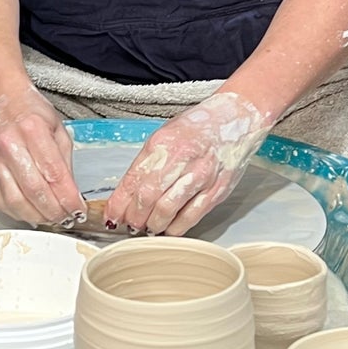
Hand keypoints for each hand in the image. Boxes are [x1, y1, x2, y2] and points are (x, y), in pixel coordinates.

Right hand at [0, 81, 83, 226]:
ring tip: (53, 219)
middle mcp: (10, 145)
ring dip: (38, 216)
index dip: (68, 197)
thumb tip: (71, 194)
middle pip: (35, 190)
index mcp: (32, 130)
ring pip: (17, 201)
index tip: (79, 210)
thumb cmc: (33, 114)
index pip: (54, 173)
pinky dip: (20, 214)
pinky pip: (2, 202)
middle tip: (68, 219)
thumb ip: (64, 162)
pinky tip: (34, 213)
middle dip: (55, 211)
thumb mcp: (58, 130)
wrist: (4, 102)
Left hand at [104, 91, 270, 236]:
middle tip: (130, 225)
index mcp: (162, 144)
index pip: (133, 180)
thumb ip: (147, 163)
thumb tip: (128, 193)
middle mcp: (181, 159)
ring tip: (148, 228)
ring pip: (168, 210)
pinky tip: (168, 228)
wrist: (235, 119)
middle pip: (148, 197)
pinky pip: (191, 216)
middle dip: (134, 217)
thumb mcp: (164, 136)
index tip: (112, 216)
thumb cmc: (197, 128)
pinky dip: (176, 228)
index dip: (119, 203)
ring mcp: (201, 175)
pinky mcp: (217, 190)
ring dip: (153, 225)